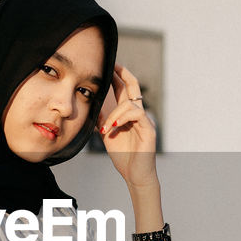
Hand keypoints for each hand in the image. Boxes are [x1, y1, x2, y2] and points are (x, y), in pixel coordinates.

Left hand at [97, 64, 157, 187]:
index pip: (124, 89)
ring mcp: (145, 121)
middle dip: (123, 74)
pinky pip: (136, 114)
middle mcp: (138, 114)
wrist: (134, 174)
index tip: (107, 67)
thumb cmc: (123, 156)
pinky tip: (113, 127)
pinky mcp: (149, 130)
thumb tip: (91, 105)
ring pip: (131, 103)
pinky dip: (122, 119)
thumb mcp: (107, 134)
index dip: (117, 76)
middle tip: (113, 65)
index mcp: (128, 114)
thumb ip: (102, 119)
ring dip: (114, 113)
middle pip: (134, 86)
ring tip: (105, 128)